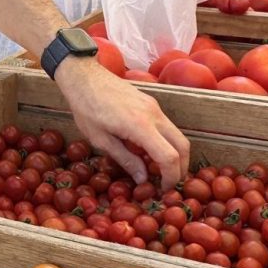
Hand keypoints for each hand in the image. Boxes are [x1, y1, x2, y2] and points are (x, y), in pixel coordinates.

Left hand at [55, 57, 189, 190]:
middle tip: (169, 184)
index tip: (163, 190)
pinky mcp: (152, 103)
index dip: (170, 177)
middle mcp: (154, 115)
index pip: (168, 157)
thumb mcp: (100, 140)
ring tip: (161, 172)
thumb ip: (125, 159)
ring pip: (178, 135)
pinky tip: (153, 153)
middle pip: (183, 145)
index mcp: (140, 125)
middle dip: (181, 168)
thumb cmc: (86, 108)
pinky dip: (168, 143)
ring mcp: (156, 107)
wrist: (85, 77)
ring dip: (176, 155)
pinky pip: (168, 127)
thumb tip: (143, 179)